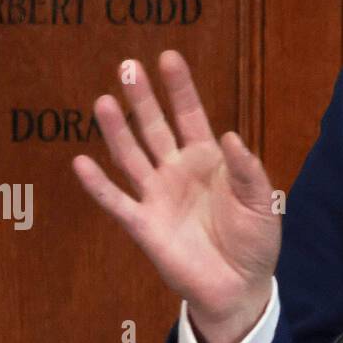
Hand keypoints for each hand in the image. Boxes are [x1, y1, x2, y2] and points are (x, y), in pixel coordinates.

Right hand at [72, 50, 281, 342]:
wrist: (240, 285)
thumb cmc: (254, 239)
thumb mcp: (261, 200)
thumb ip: (246, 169)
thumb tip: (230, 136)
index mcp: (208, 159)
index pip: (190, 115)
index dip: (179, 88)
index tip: (168, 57)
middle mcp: (178, 170)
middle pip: (155, 127)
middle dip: (142, 98)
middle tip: (127, 66)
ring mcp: (158, 196)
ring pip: (131, 156)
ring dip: (117, 131)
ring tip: (103, 101)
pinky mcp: (144, 226)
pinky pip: (116, 202)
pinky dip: (98, 185)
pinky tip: (81, 162)